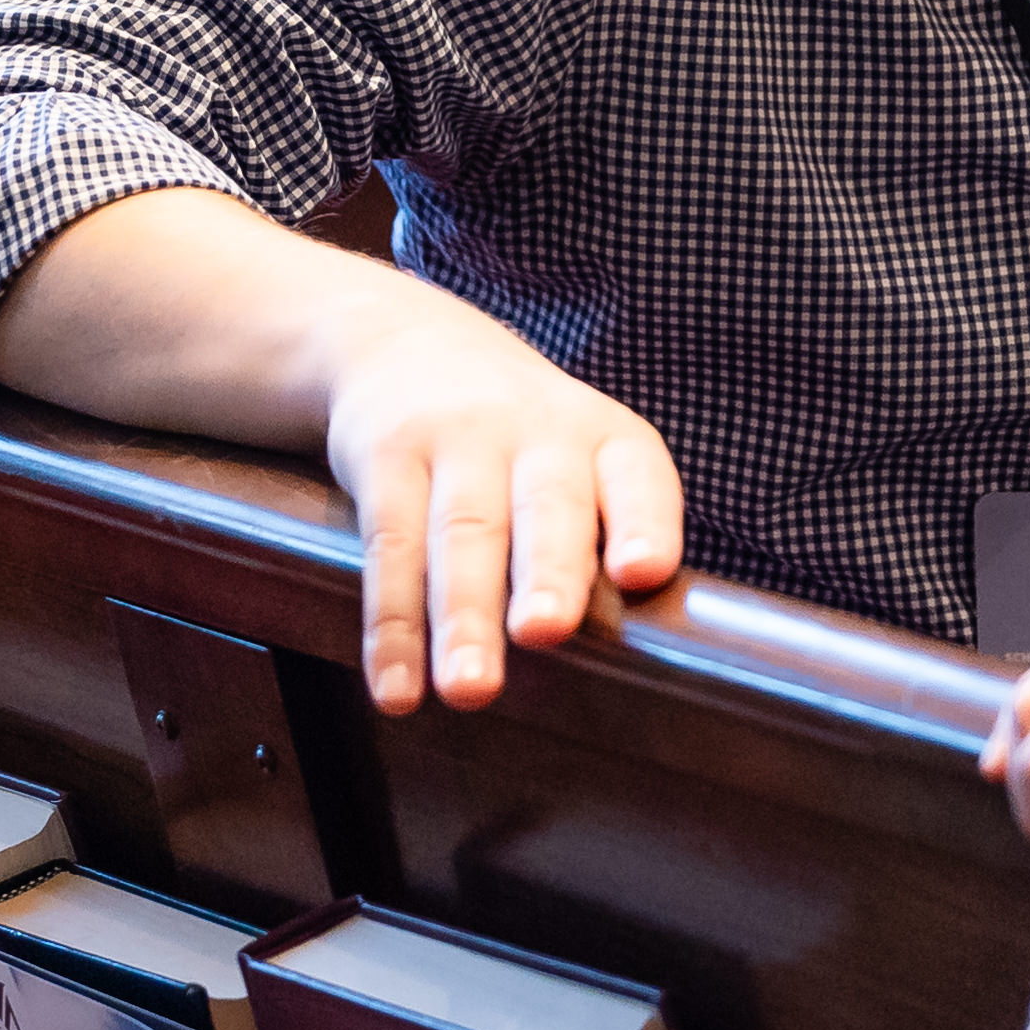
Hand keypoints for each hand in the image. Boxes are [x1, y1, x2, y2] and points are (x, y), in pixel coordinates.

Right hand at [318, 301, 685, 715]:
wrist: (405, 341)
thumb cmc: (517, 438)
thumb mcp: (577, 457)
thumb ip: (600, 540)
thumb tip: (624, 660)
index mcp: (605, 438)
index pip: (638, 479)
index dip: (643, 524)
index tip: (642, 572)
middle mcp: (538, 430)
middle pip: (545, 507)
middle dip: (547, 572)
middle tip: (545, 631)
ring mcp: (458, 437)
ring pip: (463, 534)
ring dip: (463, 617)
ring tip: (469, 688)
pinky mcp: (387, 453)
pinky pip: (389, 545)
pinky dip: (391, 625)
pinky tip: (396, 685)